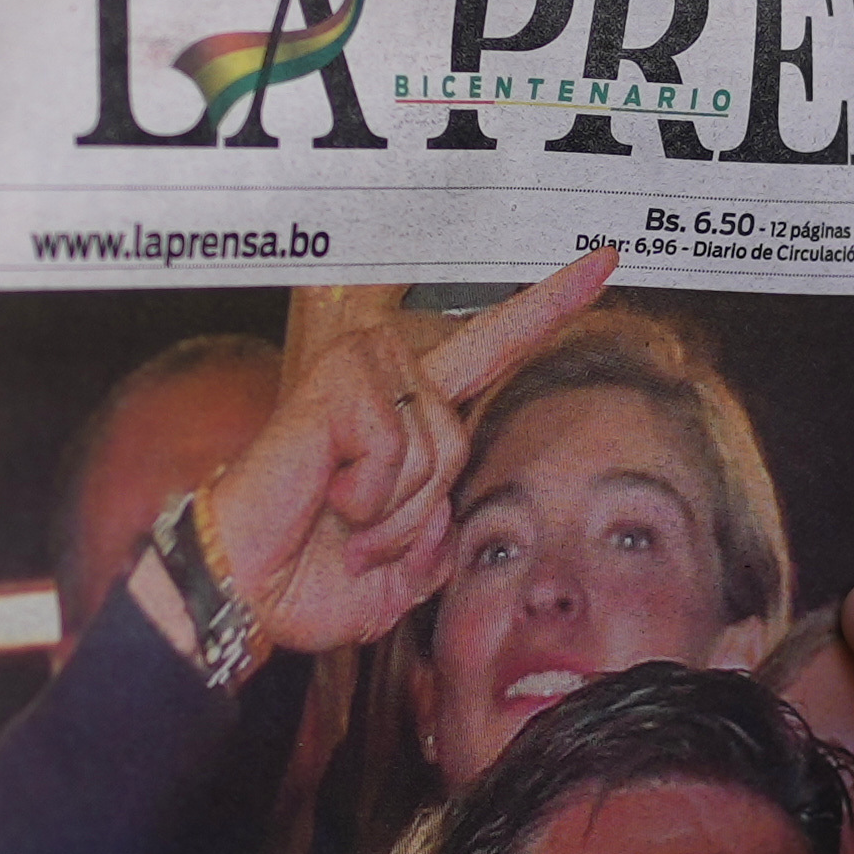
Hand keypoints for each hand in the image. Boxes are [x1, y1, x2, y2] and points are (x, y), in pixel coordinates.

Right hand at [191, 247, 624, 659]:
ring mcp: (362, 370)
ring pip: (435, 446)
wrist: (249, 593)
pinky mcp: (338, 384)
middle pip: (460, 440)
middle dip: (419, 510)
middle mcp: (390, 374)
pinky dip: (366, 495)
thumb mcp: (409, 567)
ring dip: (392, 509)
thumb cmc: (314, 578)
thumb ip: (450, 531)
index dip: (550, 305)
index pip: (494, 346)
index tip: (605, 260)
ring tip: (339, 516)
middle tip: (356, 531)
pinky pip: (395, 447)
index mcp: (414, 409)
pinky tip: (326, 497)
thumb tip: (450, 503)